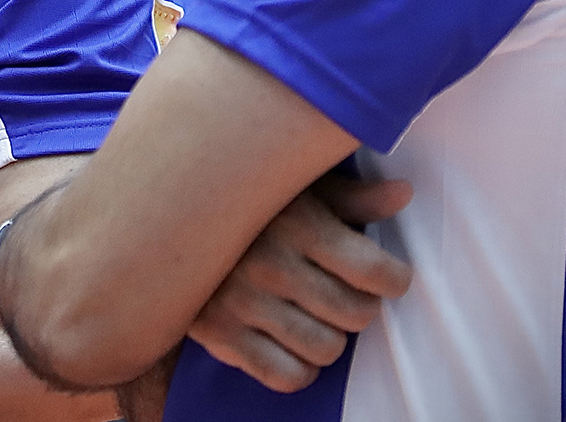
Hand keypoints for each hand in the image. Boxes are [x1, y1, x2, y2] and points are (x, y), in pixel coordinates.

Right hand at [187, 172, 412, 392]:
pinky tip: (292, 342)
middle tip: (345, 291)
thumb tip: (405, 193)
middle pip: (356, 314)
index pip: (375, 272)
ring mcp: (243, 303)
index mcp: (297, 223)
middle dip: (361, 306)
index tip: (388, 276)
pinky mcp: (219, 334)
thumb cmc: (250, 204)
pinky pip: (286, 375)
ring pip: (326, 349)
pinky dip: (300, 367)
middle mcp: (271, 265)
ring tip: (317, 315)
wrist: (161, 216)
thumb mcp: (298, 189)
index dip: (395, 280)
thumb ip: (352, 198)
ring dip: (331, 337)